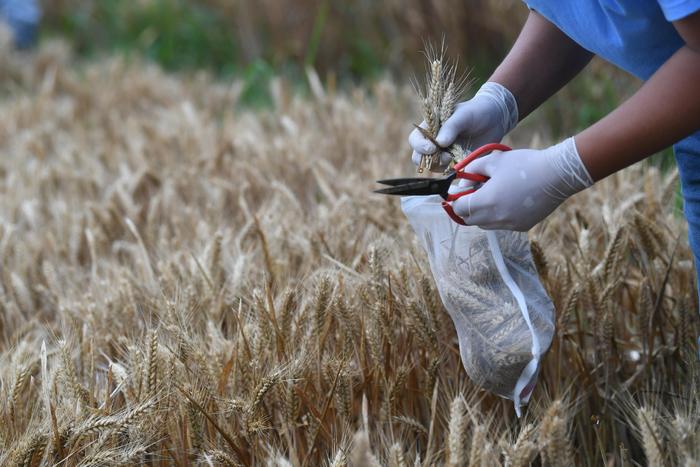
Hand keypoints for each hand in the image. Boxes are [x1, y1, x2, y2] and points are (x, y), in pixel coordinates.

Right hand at [408, 82, 518, 166]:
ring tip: (455, 157)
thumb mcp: (464, 115)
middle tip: (446, 157)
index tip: (432, 148)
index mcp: (431, 126)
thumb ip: (451, 127)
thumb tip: (439, 143)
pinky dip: (451, 170)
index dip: (420, 146)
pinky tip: (462, 161)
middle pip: (419, 157)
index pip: (415, 139)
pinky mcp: (454, 162)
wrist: (496, 119)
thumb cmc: (476, 111)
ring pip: (432, 167)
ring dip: (441, 166)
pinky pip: (447, 171)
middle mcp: (433, 141)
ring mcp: (443, 153)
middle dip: (429, 160)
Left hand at [453, 138, 593, 230]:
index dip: (455, 201)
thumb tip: (461, 180)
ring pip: (485, 224)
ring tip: (491, 194)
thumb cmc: (524, 164)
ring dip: (482, 213)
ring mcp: (510, 225)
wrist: (557, 175)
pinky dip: (498, 215)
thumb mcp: (493, 160)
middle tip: (471, 194)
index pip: (459, 209)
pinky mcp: (522, 226)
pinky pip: (502, 224)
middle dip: (466, 208)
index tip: (457, 193)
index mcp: (487, 202)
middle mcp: (497, 218)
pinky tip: (508, 199)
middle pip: (470, 220)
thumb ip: (472, 170)